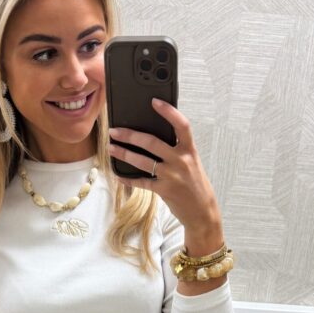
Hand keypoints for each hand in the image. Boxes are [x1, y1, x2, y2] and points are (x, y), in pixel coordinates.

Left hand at [107, 98, 220, 231]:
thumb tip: (153, 137)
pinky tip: (119, 174)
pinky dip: (128, 178)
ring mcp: (172, 176)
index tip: (154, 101)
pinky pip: (141, 182)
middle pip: (152, 142)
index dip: (169, 112)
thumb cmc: (194, 184)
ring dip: (124, 153)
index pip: (181, 125)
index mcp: (189, 150)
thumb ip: (176, 150)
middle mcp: (181, 161)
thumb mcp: (191, 162)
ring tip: (112, 148)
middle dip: (130, 135)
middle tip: (115, 131)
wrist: (202, 211)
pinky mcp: (164, 190)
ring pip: (143, 161)